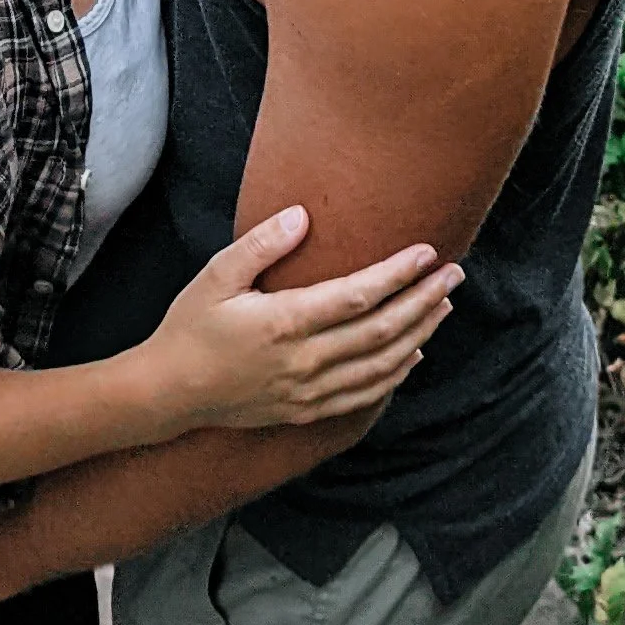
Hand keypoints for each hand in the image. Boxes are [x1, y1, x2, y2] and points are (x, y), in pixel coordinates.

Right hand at [139, 204, 460, 436]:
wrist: (170, 393)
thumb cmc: (191, 325)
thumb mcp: (216, 275)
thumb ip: (261, 243)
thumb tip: (304, 214)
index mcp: (284, 322)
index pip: (358, 294)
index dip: (398, 273)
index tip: (427, 251)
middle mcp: (304, 361)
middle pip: (382, 330)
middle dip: (424, 300)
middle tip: (455, 274)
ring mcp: (309, 391)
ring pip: (381, 365)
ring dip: (419, 334)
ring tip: (444, 306)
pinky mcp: (307, 411)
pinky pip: (365, 395)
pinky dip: (396, 374)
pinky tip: (413, 354)